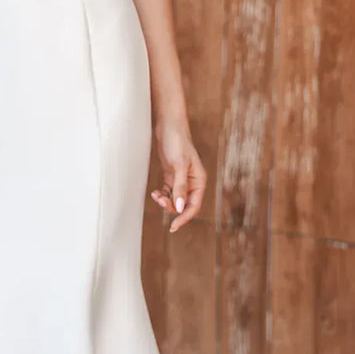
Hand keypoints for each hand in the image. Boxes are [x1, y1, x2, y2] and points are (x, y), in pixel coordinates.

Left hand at [151, 118, 205, 233]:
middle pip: (184, 205)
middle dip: (172, 207)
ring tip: (156, 195)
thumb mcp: (179, 166)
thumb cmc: (178, 143)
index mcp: (199, 181)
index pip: (194, 206)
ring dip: (165, 202)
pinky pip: (167, 193)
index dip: (184, 217)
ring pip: (175, 200)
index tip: (173, 226)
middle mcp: (192, 183)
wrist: (168, 127)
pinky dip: (161, 195)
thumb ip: (180, 187)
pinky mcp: (171, 177)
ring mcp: (181, 181)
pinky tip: (155, 193)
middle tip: (160, 201)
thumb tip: (180, 207)